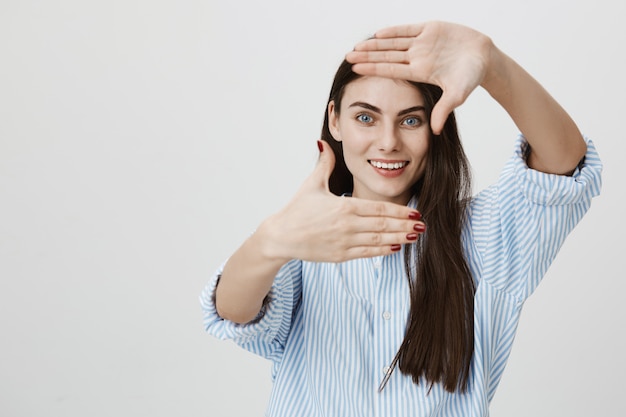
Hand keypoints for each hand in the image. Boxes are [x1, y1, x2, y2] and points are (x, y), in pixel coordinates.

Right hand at [259, 140, 424, 262]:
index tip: (415, 212)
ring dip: (399, 238)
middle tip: (424, 225)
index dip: (400, 211)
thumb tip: (324, 143)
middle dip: (405, 225)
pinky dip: (383, 250)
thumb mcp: (311, 184)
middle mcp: (347, 225)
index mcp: (343, 206)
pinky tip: (396, 248)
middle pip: (383, 224)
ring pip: (378, 240)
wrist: (280, 237)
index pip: (379, 209)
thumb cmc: (296, 211)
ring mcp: (344, 242)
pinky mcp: (340, 255)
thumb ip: (324, 164)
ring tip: (416, 237)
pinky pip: (367, 253)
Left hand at [346, 21, 492, 133]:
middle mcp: (417, 57)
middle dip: (367, 56)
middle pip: (387, 56)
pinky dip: (394, 30)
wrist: (486, 58)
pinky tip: (378, 33)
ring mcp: (423, 42)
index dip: (373, 69)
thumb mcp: (457, 94)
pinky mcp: (431, 29)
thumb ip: (444, 109)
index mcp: (420, 72)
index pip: (391, 70)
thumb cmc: (471, 77)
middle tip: (348, 56)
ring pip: (393, 42)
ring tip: (357, 44)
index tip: (355, 70)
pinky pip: (408, 29)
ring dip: (375, 43)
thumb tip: (433, 131)